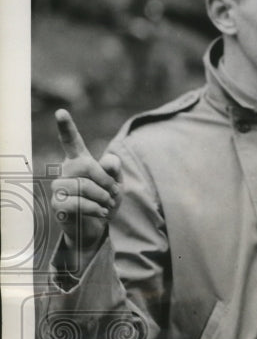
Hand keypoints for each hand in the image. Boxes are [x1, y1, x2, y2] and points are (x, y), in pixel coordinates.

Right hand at [51, 109, 121, 251]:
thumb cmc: (106, 199)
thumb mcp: (116, 183)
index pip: (72, 141)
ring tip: (108, 205)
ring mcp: (60, 187)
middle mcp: (66, 171)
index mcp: (80, 161)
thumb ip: (114, 170)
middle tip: (115, 193)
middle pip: (86, 166)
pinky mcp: (58, 205)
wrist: (98, 226)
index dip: (66, 127)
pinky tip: (101, 213)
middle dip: (106, 180)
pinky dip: (95, 209)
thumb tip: (110, 161)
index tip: (61, 112)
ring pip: (82, 186)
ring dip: (102, 197)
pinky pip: (77, 203)